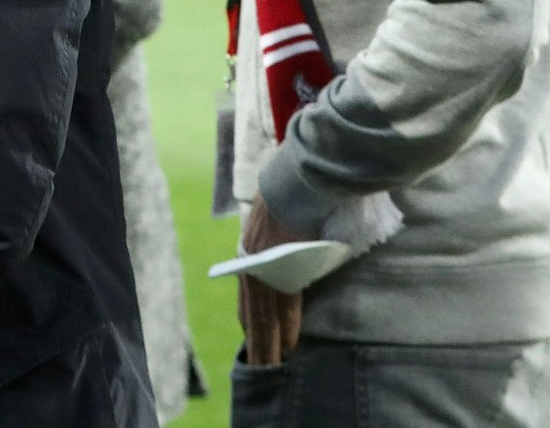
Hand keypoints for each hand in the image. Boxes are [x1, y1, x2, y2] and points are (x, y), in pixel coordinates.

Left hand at [238, 195, 305, 365]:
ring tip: (273, 366)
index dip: (251, 322)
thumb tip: (289, 264)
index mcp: (249, 254)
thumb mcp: (277, 225)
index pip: (248, 297)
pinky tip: (286, 346)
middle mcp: (251, 263)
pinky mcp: (282, 270)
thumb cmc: (297, 197)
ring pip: (266, 315)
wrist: (301, 181)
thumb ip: (278, 249)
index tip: (253, 342)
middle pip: (254, 312)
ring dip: (270, 344)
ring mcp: (265, 268)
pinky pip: (283, 306)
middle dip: (258, 342)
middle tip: (260, 368)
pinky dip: (285, 328)